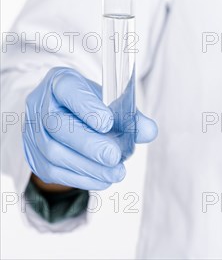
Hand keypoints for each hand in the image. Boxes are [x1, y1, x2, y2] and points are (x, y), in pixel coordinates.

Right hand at [23, 67, 156, 189]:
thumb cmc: (87, 104)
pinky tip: (103, 179)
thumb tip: (149, 130)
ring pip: (54, 152)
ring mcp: (33, 132)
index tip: (108, 122)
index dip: (87, 107)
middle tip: (115, 156)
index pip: (68, 89)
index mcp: (60, 82)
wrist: (62, 115)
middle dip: (89, 144)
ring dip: (88, 166)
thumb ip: (128, 113)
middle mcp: (40, 104)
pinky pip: (53, 172)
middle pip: (57, 125)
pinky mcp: (34, 157)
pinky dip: (81, 178)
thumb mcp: (106, 99)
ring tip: (115, 172)